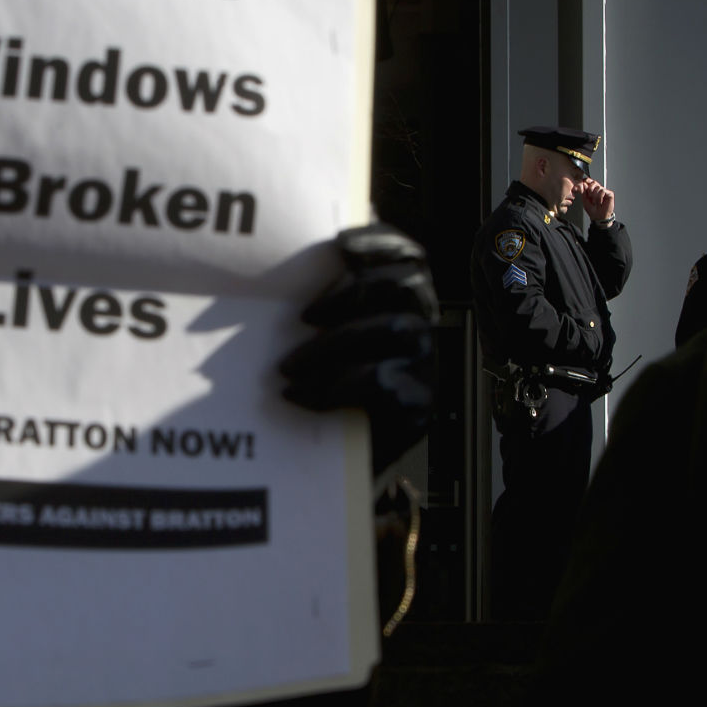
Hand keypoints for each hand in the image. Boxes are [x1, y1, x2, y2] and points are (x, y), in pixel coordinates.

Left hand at [278, 223, 437, 488]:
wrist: (343, 464)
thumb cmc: (330, 390)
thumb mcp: (327, 342)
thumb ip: (321, 304)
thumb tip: (282, 271)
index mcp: (403, 304)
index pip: (408, 256)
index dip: (380, 241)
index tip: (339, 243)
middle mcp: (421, 328)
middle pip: (402, 285)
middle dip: (348, 293)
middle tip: (302, 318)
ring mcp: (424, 366)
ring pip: (392, 329)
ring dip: (331, 344)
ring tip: (287, 368)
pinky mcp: (417, 406)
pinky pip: (381, 382)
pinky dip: (332, 387)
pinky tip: (299, 396)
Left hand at [578, 178, 615, 223]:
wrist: (597, 216)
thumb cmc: (592, 209)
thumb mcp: (585, 199)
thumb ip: (584, 191)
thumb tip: (584, 183)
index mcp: (593, 190)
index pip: (591, 182)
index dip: (587, 180)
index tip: (584, 181)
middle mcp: (599, 190)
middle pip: (594, 183)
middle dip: (590, 189)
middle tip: (590, 197)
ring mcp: (605, 191)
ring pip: (598, 187)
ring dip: (594, 196)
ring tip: (595, 202)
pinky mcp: (610, 194)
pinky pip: (602, 191)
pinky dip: (599, 197)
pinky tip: (600, 202)